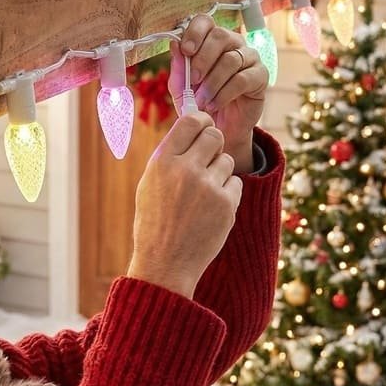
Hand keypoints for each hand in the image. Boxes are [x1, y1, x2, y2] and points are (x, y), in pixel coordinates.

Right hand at [127, 110, 242, 297]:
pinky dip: (227, 194)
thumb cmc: (154, 223)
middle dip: (213, 145)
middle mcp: (185, 170)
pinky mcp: (226, 205)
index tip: (203, 129)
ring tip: (202, 195)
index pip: (191, 121)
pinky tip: (210, 210)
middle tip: (206, 161)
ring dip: (219, 172)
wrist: (164, 265)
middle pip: (214, 135)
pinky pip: (235, 184)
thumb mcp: (150, 185)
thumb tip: (193, 128)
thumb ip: (170, 157)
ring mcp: (208, 188)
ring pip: (226, 161)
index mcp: (162, 162)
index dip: (201, 122)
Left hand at [168, 14, 267, 172]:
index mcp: (211, 41)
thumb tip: (174, 43)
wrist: (218, 130)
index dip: (195, 32)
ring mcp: (249, 58)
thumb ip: (179, 68)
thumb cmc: (200, 105)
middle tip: (193, 81)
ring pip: (231, 59)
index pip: (206, 22)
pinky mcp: (260, 76)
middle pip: (220, 36)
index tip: (186, 51)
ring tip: (201, 101)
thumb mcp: (182, 89)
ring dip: (212, 83)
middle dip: (203, 59)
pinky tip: (213, 105)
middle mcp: (233, 44)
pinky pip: (242, 79)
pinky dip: (224, 94)